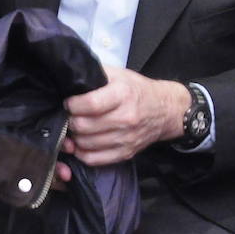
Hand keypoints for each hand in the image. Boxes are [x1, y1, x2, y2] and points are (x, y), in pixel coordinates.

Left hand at [54, 69, 190, 176]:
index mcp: (122, 94)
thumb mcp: (118, 74)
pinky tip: (80, 143)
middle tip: (69, 116)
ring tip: (74, 128)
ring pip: (86, 144)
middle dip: (70, 120)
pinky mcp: (126, 153)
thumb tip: (70, 77)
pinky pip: (95, 159)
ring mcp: (126, 138)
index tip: (69, 102)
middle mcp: (125, 118)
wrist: (165, 110)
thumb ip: (95, 74)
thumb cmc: (137, 90)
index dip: (73, 104)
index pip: (90, 104)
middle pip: (85, 126)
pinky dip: (81, 153)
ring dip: (74, 137)